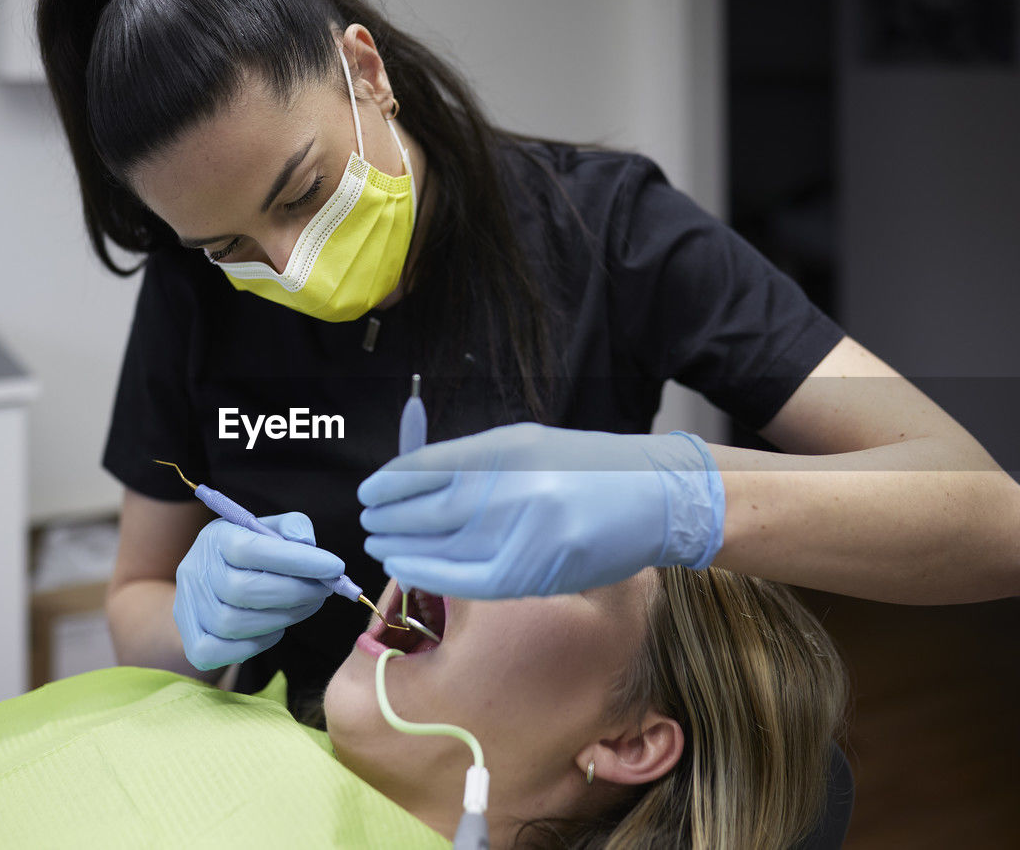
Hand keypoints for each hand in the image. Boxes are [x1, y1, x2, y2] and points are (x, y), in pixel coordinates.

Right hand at [174, 512, 343, 669]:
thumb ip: (292, 528)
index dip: (297, 560)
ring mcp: (188, 609)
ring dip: (283, 618)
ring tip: (306, 605)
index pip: (252, 549)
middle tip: (325, 590)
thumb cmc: (252, 555)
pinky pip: (225, 651)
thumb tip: (306, 543)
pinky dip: (258, 643)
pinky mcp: (192, 643)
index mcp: (215, 537)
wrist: (211, 588)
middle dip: (296, 593)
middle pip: (244, 591)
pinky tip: (277, 629)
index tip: (335, 567)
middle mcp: (195, 571)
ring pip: (236, 623)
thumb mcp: (269, 529)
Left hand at [358, 422, 724, 598]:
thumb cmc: (587, 468)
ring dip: (402, 547)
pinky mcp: (538, 571)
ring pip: (443, 546)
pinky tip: (406, 569)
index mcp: (508, 448)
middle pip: (429, 509)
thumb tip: (412, 482)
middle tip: (367, 522)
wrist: (657, 496)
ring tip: (380, 546)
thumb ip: (473, 462)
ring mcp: (526, 532)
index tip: (369, 492)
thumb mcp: (528, 445)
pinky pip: (468, 579)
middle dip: (389, 518)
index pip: (428, 467)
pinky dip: (430, 574)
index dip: (390, 483)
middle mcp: (514, 488)